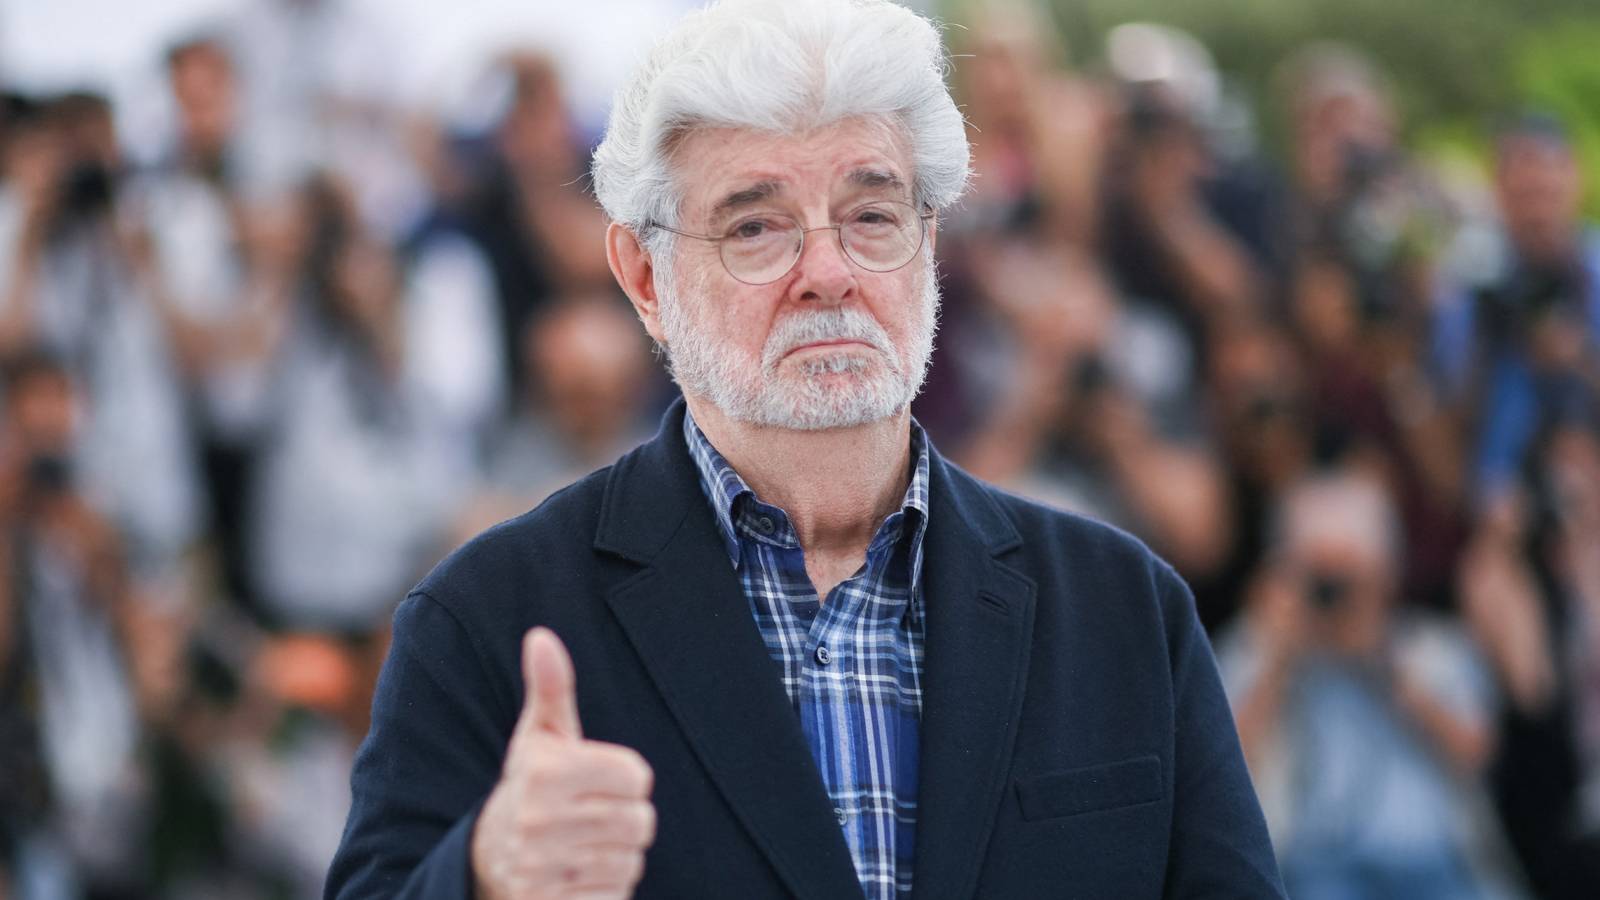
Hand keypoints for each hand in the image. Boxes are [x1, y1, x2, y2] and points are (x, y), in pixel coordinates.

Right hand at [471, 628, 655, 899]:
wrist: (484, 862)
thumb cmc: (528, 788)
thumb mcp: (537, 739)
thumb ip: (551, 688)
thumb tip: (542, 636)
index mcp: (545, 775)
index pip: (637, 777)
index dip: (627, 779)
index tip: (599, 782)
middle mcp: (540, 823)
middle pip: (641, 822)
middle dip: (625, 819)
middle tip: (592, 817)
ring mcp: (544, 871)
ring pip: (631, 862)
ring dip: (616, 856)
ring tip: (582, 846)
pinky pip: (616, 896)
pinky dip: (605, 890)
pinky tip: (577, 877)